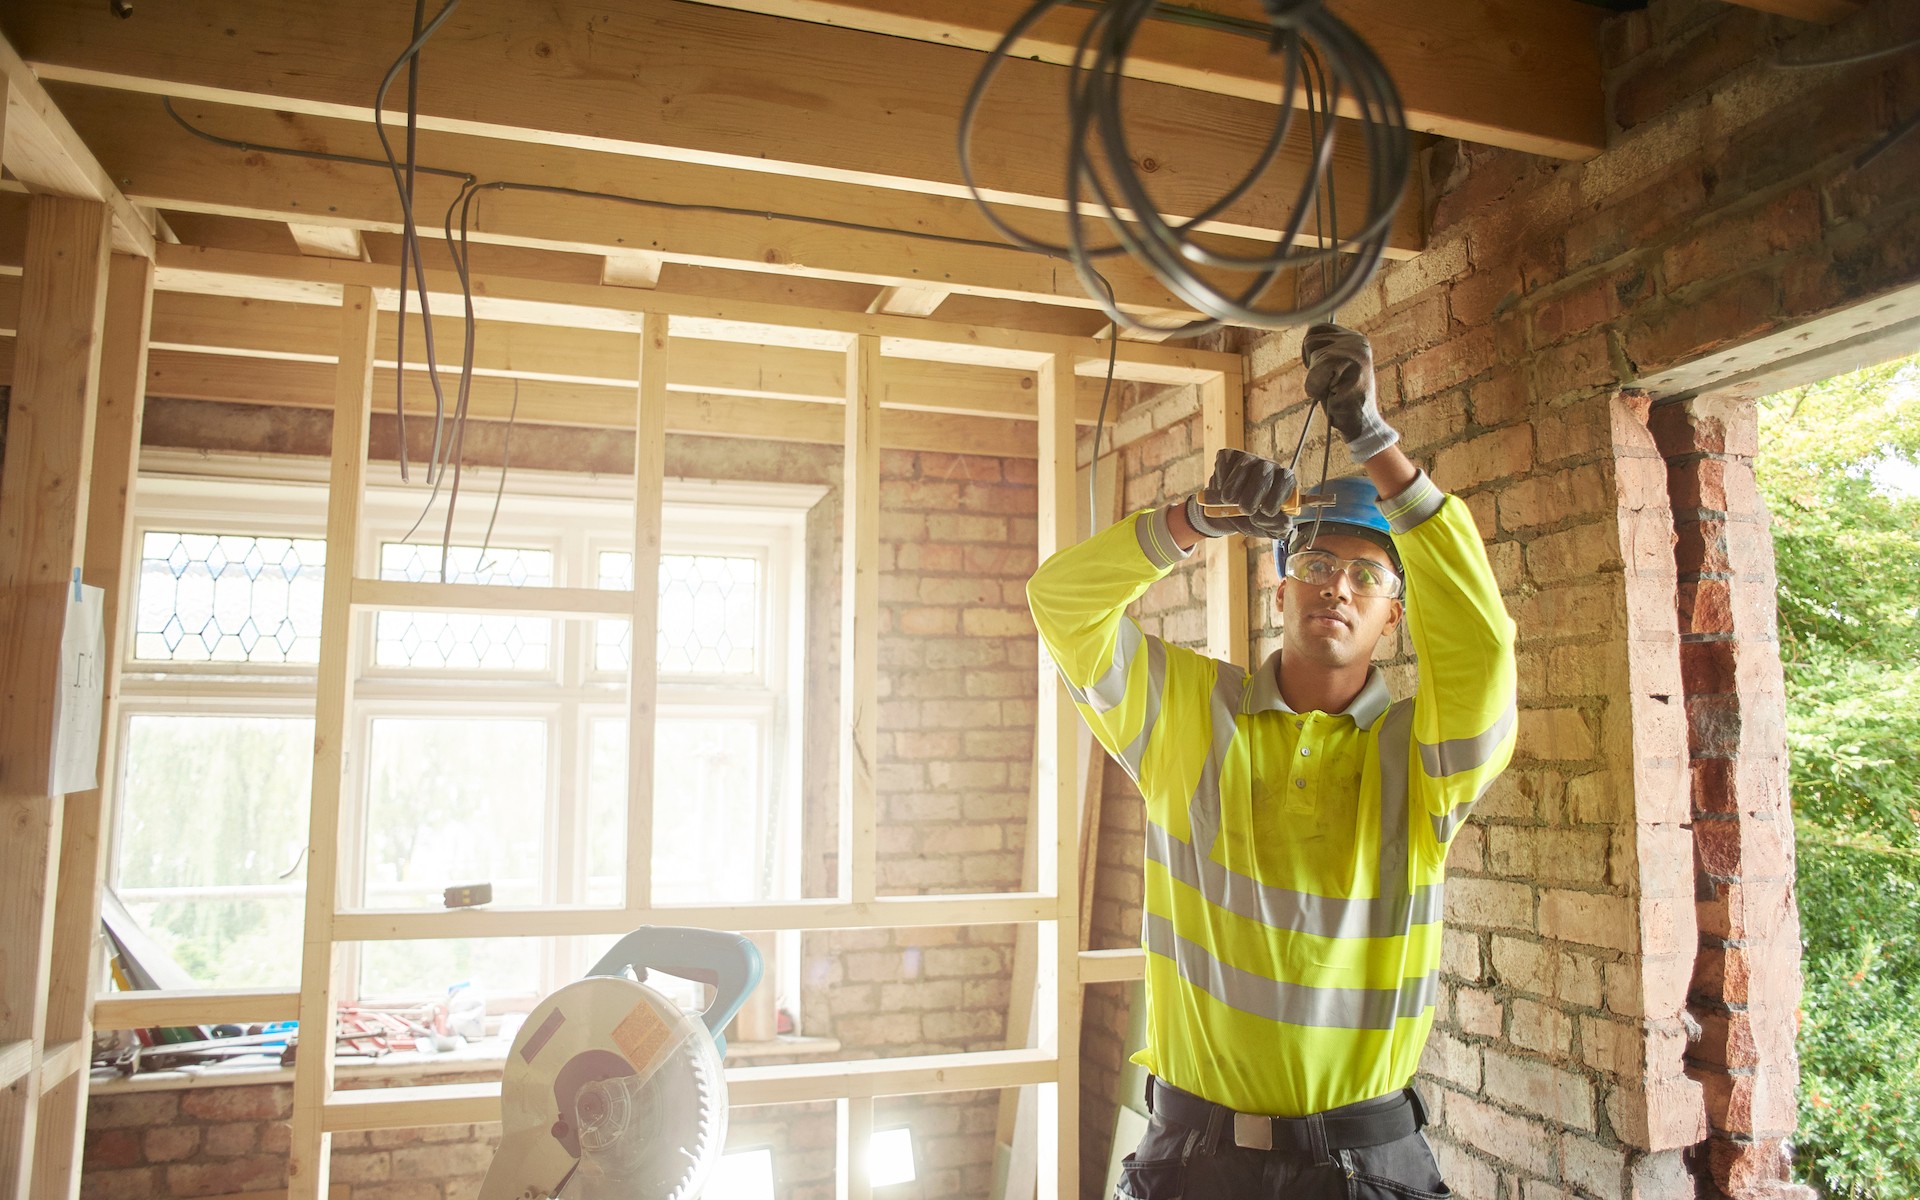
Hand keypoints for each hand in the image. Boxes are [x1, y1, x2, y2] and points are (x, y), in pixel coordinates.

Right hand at [1184, 448, 1296, 539]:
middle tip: (1245, 509)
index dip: (1277, 495)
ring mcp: (1250, 459)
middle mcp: (1269, 467)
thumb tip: (1285, 521)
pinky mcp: (1230, 456)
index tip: (1266, 511)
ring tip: (1228, 501)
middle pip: (1265, 471)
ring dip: (1234, 486)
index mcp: (1284, 483)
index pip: (1286, 480)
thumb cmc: (1252, 520)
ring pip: (1245, 465)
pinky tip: (1220, 489)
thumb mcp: (1267, 529)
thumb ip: (1278, 527)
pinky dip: (1221, 478)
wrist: (1226, 516)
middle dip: (1254, 492)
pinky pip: (1226, 461)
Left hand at [1302, 323, 1398, 463]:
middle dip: (1312, 364)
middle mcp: (1357, 340)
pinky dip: (1315, 388)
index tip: (1322, 369)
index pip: (1316, 329)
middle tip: (1330, 382)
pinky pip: (1313, 374)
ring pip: (1312, 356)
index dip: (1310, 350)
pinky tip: (1333, 395)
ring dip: (1315, 378)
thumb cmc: (1342, 398)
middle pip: (1310, 340)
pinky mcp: (1348, 364)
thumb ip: (1325, 349)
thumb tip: (1308, 334)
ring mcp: (1354, 351)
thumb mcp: (1334, 368)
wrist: (1361, 423)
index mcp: (1355, 339)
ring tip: (1333, 388)